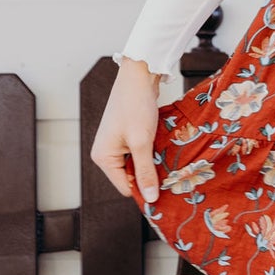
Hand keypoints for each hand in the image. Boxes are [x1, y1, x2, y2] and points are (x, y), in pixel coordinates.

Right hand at [92, 58, 160, 206]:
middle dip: (150, 176)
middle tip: (172, 173)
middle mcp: (106, 153)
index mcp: (103, 158)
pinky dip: (153, 153)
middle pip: (132, 177)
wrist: (139, 76)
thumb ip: (145, 172)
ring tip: (169, 159)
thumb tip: (151, 199)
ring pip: (139, 165)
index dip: (146, 190)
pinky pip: (141, 153)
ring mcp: (116, 145)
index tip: (167, 190)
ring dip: (154, 164)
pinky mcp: (127, 137)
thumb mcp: (142, 142)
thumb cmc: (135, 106)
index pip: (125, 188)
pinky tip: (164, 148)